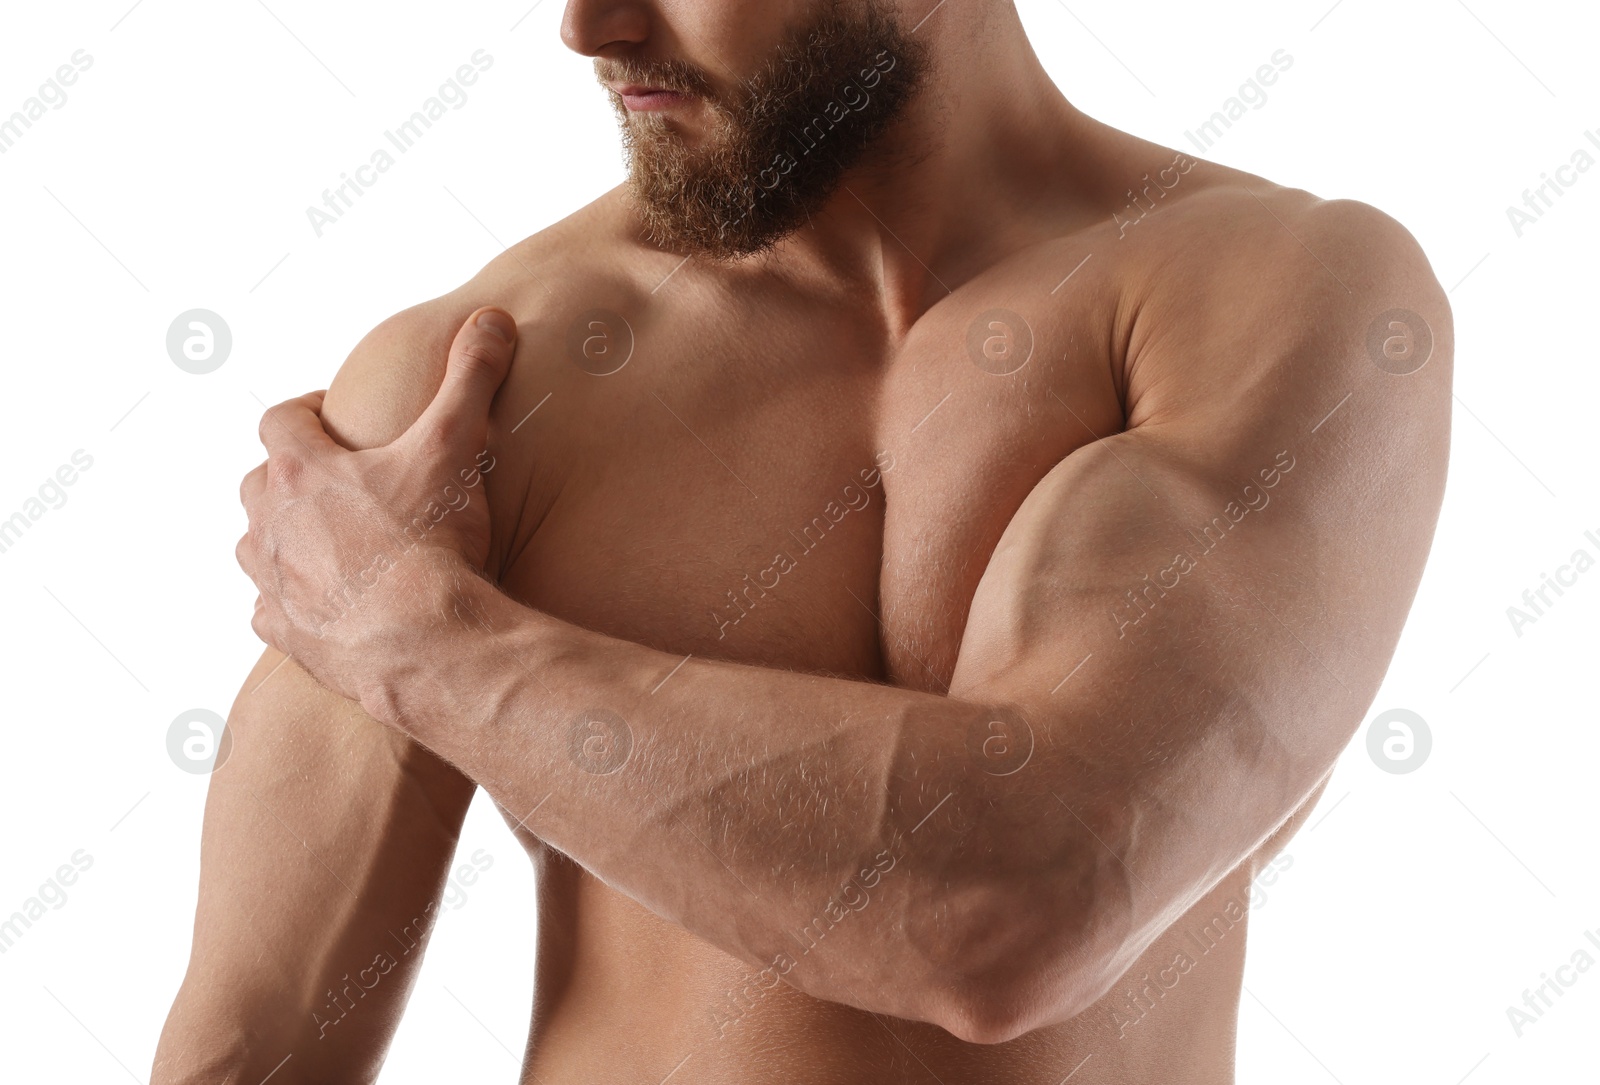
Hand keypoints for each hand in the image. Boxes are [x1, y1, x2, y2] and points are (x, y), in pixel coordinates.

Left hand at [236, 307, 517, 708]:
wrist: (425, 641)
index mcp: (302, 469)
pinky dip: (287, 602)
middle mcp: (273, 521)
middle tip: (334, 479)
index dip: (304, 413)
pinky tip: (321, 604)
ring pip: (254, 544)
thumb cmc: (433, 541)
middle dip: (289, 475)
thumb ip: (470, 377)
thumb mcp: (456, 445)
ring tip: (323, 539)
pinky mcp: (286, 632)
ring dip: (280, 536)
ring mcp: (274, 580)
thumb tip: (491, 319)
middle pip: (258, 482)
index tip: (331, 417)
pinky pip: (268, 610)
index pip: (280, 421)